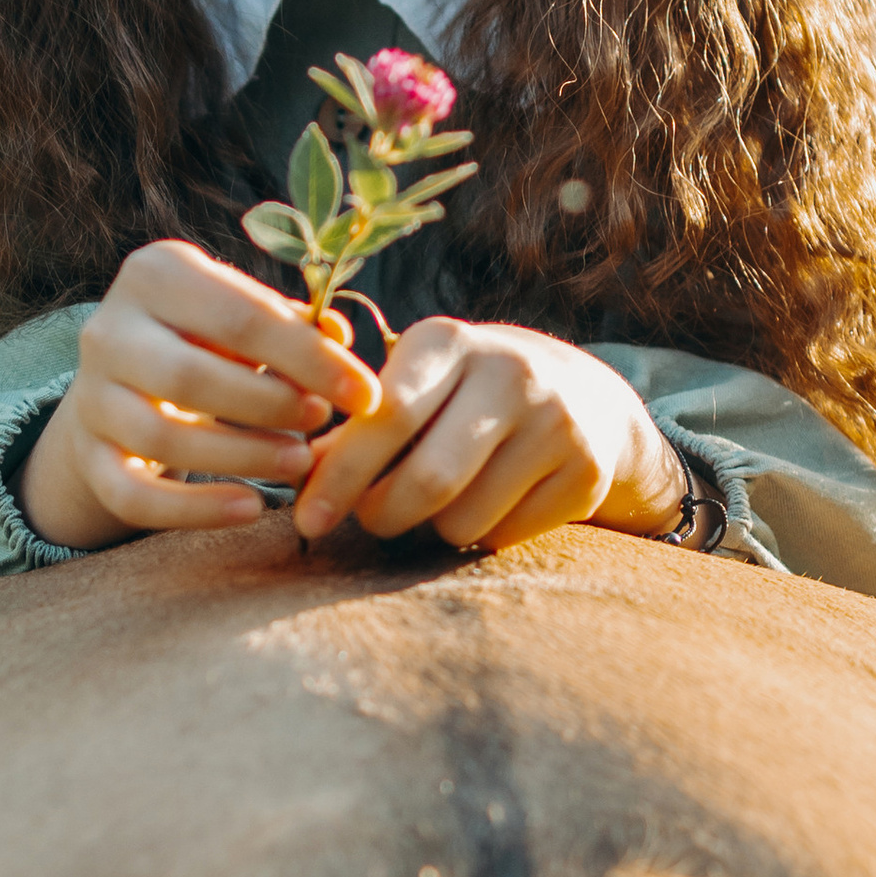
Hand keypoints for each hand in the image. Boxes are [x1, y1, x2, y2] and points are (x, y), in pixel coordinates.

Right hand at [19, 239, 381, 550]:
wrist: (120, 384)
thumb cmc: (204, 341)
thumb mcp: (242, 319)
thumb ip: (292, 327)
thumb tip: (339, 340)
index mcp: (155, 274)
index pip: (241, 317)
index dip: (311, 360)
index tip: (365, 395)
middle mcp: (108, 329)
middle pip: (193, 377)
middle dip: (272, 406)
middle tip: (321, 423)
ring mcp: (90, 397)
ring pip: (163, 439)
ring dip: (243, 456)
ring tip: (297, 461)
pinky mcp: (86, 457)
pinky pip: (134, 496)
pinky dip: (194, 511)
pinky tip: (249, 509)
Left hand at [289, 320, 683, 552]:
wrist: (585, 397)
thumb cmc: (464, 395)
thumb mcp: (414, 383)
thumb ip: (353, 424)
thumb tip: (289, 468)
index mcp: (447, 340)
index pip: (384, 416)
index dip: (339, 475)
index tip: (307, 519)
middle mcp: (508, 372)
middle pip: (426, 480)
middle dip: (382, 515)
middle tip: (371, 520)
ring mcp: (556, 422)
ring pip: (462, 519)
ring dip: (431, 529)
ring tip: (438, 501)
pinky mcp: (586, 471)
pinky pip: (504, 536)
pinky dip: (480, 535)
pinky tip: (491, 502)